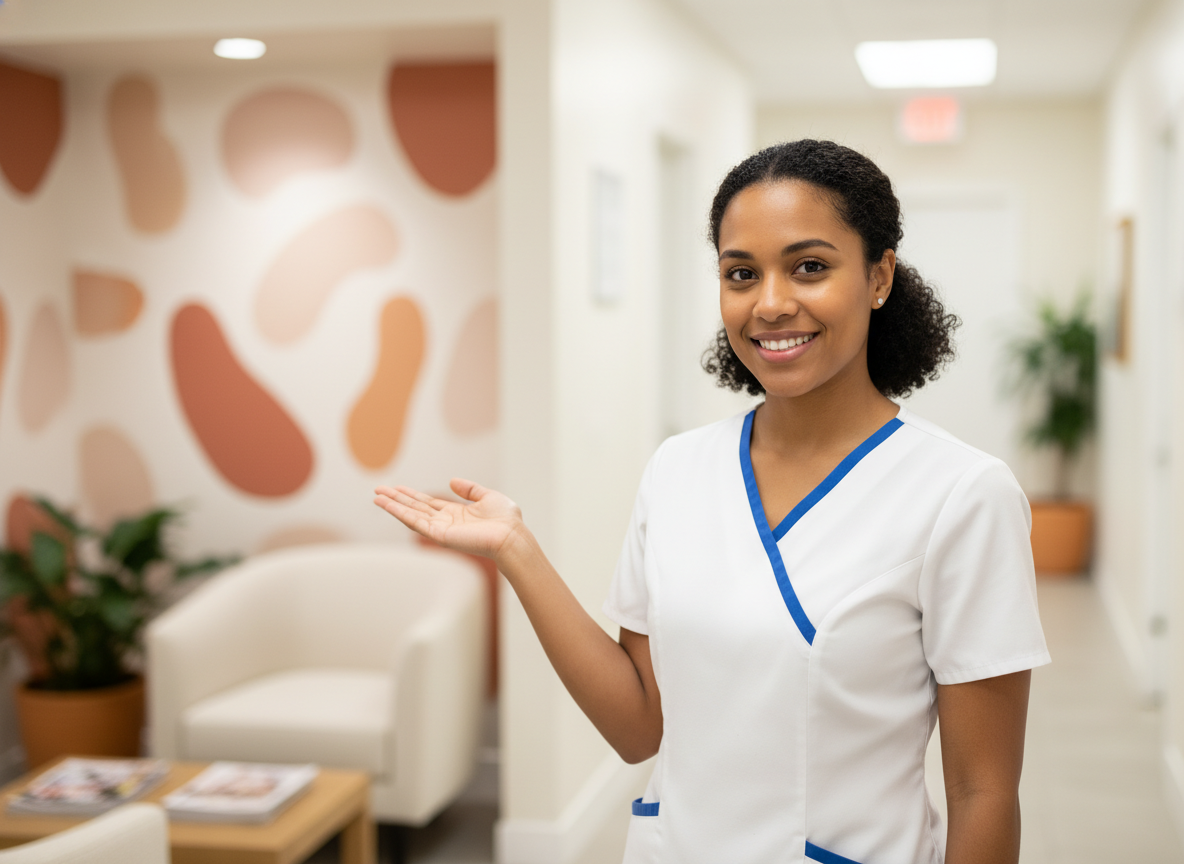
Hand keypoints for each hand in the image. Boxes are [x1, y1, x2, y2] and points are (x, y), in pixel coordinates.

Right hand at [374, 478, 523, 562]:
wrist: (511, 536)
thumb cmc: (506, 521)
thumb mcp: (487, 496)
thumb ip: (469, 489)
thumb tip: (452, 481)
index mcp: (456, 513)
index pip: (428, 503)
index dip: (411, 495)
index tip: (396, 488)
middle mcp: (445, 521)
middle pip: (415, 508)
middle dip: (397, 499)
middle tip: (378, 490)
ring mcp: (440, 529)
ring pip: (411, 515)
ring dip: (393, 506)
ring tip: (376, 496)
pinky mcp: (439, 535)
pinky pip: (415, 522)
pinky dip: (399, 513)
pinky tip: (387, 505)